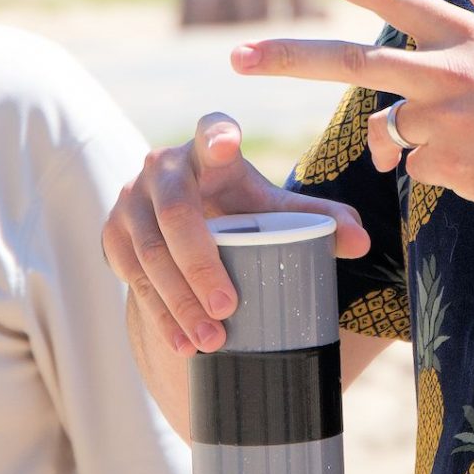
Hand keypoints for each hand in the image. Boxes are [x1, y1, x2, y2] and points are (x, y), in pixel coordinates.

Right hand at [102, 112, 369, 355]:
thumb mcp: (274, 208)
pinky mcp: (111, 232)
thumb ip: (319, 218)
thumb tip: (361, 241)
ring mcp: (130, 199)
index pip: (212, 131)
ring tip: (211, 340)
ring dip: (177, 300)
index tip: (229, 146)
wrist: (183, 224)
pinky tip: (181, 342)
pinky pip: (131, 276)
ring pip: (149, 252)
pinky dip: (158, 313)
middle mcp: (163, 166)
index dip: (217, 136)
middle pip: (176, 212)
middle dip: (200, 264)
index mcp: (208, 146)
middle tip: (228, 308)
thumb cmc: (239, 208)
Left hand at [232, 0, 473, 217]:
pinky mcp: (443, 164)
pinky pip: (415, 167)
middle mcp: (444, 70)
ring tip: (467, 139)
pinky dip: (438, 168)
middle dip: (287, 58)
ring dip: (401, 137)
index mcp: (463, 33)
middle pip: (349, 61)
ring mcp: (441, 119)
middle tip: (235, 57)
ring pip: (384, 128)